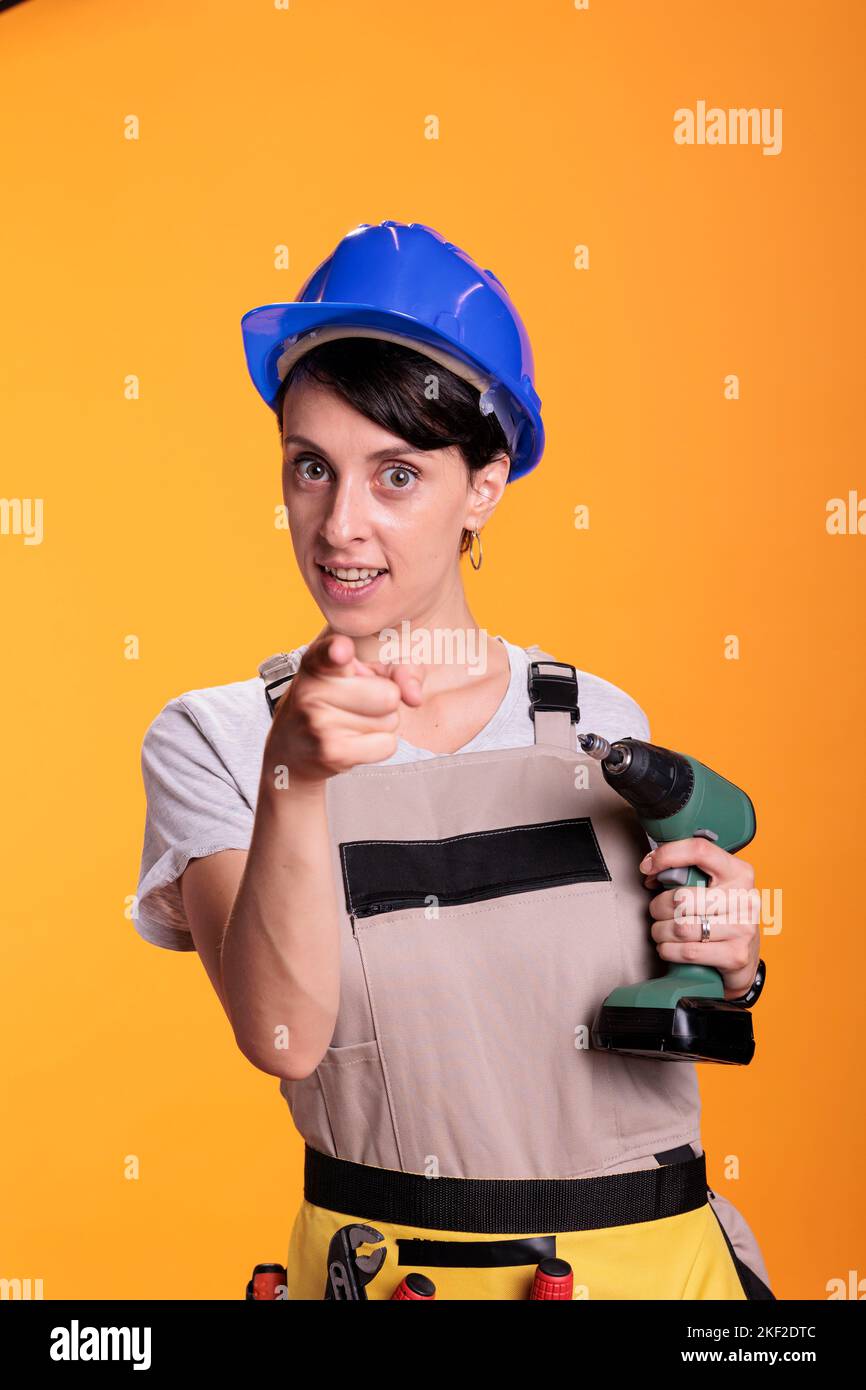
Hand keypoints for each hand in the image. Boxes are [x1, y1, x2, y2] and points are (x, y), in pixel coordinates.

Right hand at [266, 632, 424, 785]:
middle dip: (385, 701)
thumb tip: (415, 698)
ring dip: (380, 725)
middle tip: (357, 704)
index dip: (337, 652)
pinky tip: (353, 742)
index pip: (329, 653)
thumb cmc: (335, 703)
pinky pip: (386, 745)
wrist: (292, 749)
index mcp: (317, 662)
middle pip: (388, 695)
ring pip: (389, 721)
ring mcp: (320, 722)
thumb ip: (396, 672)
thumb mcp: (359, 675)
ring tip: (350, 724)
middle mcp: (312, 690)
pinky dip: (379, 745)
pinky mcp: (332, 752)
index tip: (341, 652)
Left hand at [639, 837, 760, 999]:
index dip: (667, 855)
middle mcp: (744, 898)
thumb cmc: (721, 916)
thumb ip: (689, 873)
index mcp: (739, 872)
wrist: (744, 958)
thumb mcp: (714, 887)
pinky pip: (687, 952)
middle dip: (658, 905)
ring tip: (661, 930)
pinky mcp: (735, 955)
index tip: (648, 866)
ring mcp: (742, 928)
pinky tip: (668, 947)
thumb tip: (651, 868)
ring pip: (681, 927)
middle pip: (682, 897)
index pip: (700, 851)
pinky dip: (668, 950)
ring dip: (660, 931)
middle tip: (656, 910)